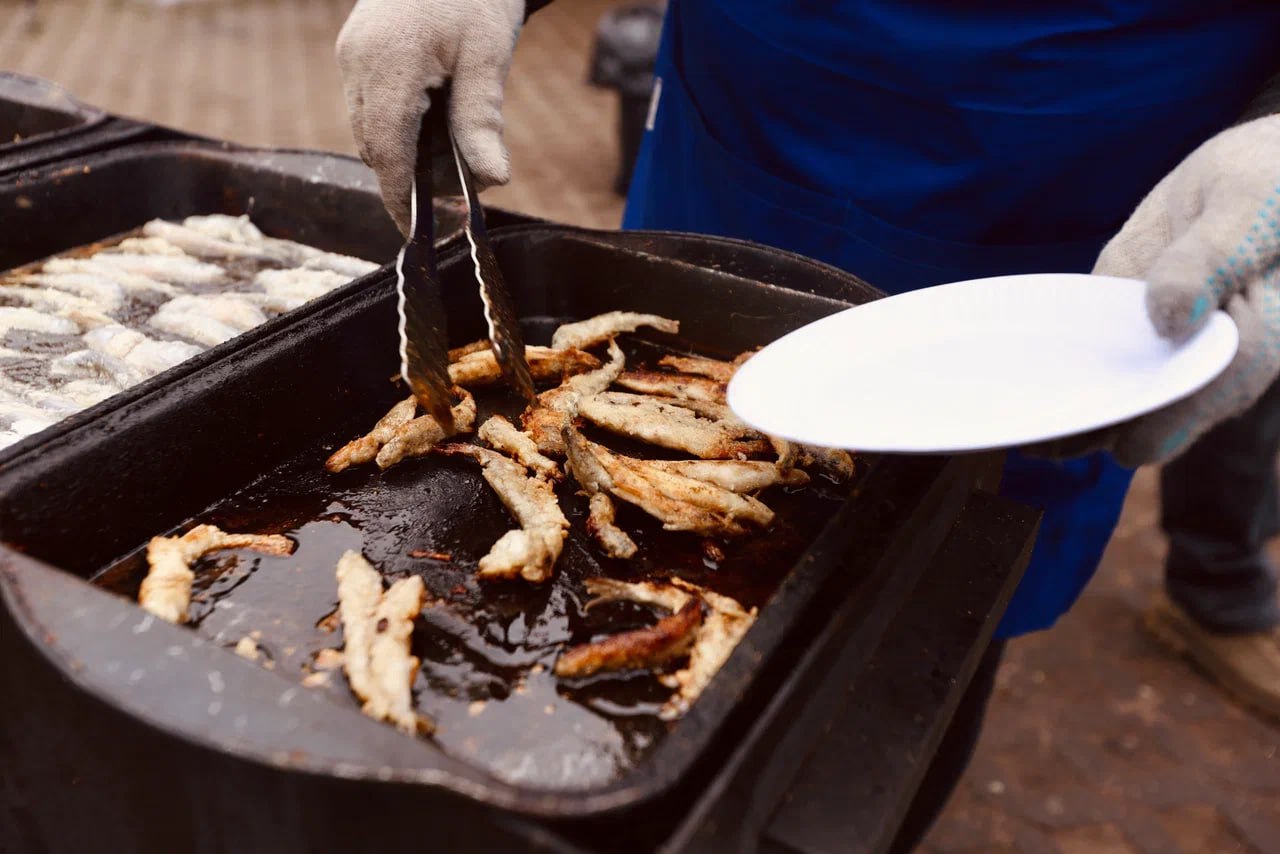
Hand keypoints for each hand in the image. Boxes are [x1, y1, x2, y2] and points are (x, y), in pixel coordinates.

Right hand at [336, 0, 523, 233]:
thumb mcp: (488, 56)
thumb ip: (482, 120)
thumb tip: (493, 180)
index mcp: (390, 65)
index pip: (387, 151)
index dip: (399, 197)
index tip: (414, 231)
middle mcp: (358, 63)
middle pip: (377, 146)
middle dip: (414, 173)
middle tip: (464, 181)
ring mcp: (351, 57)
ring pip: (371, 130)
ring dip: (408, 149)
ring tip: (456, 141)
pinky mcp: (354, 52)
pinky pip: (371, 106)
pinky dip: (401, 123)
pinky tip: (436, 113)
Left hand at [1035, 116, 1279, 467]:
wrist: (1256, 169)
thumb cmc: (1269, 182)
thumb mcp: (1248, 205)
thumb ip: (1214, 258)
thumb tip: (1173, 317)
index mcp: (1258, 336)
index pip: (1216, 390)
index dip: (1172, 421)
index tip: (1125, 448)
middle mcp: (1209, 356)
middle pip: (1162, 406)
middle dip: (1108, 427)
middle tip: (1047, 446)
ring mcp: (1167, 346)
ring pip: (1125, 391)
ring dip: (1078, 414)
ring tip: (1023, 436)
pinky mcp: (1131, 326)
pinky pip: (1098, 357)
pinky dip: (1064, 375)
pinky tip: (1021, 398)